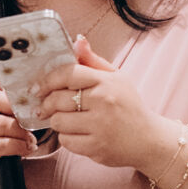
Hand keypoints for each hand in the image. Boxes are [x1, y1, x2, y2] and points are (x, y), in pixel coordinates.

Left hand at [36, 39, 174, 177]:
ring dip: (57, 122)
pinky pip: (66, 141)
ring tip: (66, 121)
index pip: (68, 74)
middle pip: (58, 100)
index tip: (38, 87)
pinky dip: (67, 138)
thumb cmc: (129, 106)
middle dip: (46, 104)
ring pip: (58, 122)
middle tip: (43, 107)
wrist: (149, 140)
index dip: (47, 80)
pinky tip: (77, 134)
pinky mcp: (97, 147)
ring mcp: (100, 126)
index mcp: (107, 82)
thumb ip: (93, 61)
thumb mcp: (117, 78)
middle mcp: (104, 102)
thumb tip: (77, 41)